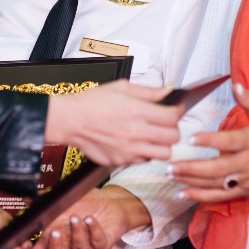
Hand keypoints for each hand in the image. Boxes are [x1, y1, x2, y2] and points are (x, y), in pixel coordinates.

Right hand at [19, 186, 147, 248]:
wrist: (108, 203)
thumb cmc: (83, 203)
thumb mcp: (61, 202)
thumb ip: (44, 205)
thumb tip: (27, 201)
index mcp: (55, 240)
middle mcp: (68, 248)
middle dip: (54, 246)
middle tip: (54, 232)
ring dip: (76, 233)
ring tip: (75, 218)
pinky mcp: (102, 247)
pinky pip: (97, 242)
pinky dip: (93, 229)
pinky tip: (90, 219)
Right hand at [45, 80, 181, 166]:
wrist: (70, 120)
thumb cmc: (92, 102)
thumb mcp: (121, 87)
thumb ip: (148, 91)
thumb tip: (168, 91)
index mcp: (138, 112)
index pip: (173, 117)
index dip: (178, 112)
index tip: (175, 109)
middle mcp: (136, 133)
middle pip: (173, 137)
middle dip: (173, 129)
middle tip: (165, 124)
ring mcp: (130, 150)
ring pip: (164, 154)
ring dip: (162, 144)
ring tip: (153, 136)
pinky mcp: (121, 161)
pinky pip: (144, 160)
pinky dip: (145, 153)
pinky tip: (136, 143)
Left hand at [168, 84, 248, 201]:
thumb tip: (234, 85)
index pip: (230, 142)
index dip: (211, 140)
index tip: (192, 138)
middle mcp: (248, 162)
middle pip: (218, 168)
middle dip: (192, 168)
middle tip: (171, 165)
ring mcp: (246, 178)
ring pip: (216, 183)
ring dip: (192, 181)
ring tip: (171, 176)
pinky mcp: (245, 190)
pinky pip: (222, 195)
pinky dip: (203, 196)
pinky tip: (185, 194)